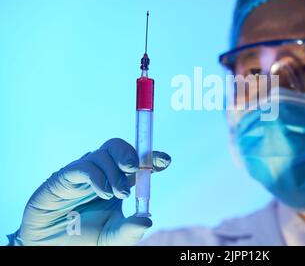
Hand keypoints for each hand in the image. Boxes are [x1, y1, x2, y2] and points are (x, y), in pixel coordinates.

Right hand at [9, 138, 170, 245]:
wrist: (50, 246)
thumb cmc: (83, 238)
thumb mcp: (112, 237)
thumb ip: (129, 230)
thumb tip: (147, 220)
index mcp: (117, 182)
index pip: (137, 162)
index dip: (151, 157)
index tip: (165, 161)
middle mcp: (102, 172)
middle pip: (118, 147)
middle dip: (131, 153)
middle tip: (136, 169)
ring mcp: (84, 172)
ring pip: (104, 152)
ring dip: (116, 171)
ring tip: (119, 194)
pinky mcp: (65, 177)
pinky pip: (84, 166)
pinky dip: (98, 177)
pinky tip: (104, 193)